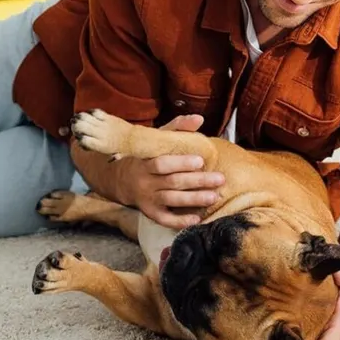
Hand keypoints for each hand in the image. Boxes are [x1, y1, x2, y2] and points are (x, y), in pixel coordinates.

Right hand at [117, 114, 224, 229]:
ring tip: (214, 196)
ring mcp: (147, 199)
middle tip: (219, 179)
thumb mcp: (156, 139)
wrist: (120, 179)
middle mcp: (145, 182)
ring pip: (172, 200)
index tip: (200, 161)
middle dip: (197, 181)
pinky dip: (180, 221)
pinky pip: (165, 219)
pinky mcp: (150, 213)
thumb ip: (177, 127)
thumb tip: (199, 118)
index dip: (181, 163)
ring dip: (194, 200)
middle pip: (172, 182)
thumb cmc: (144, 156)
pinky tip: (196, 219)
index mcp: (145, 162)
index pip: (162, 163)